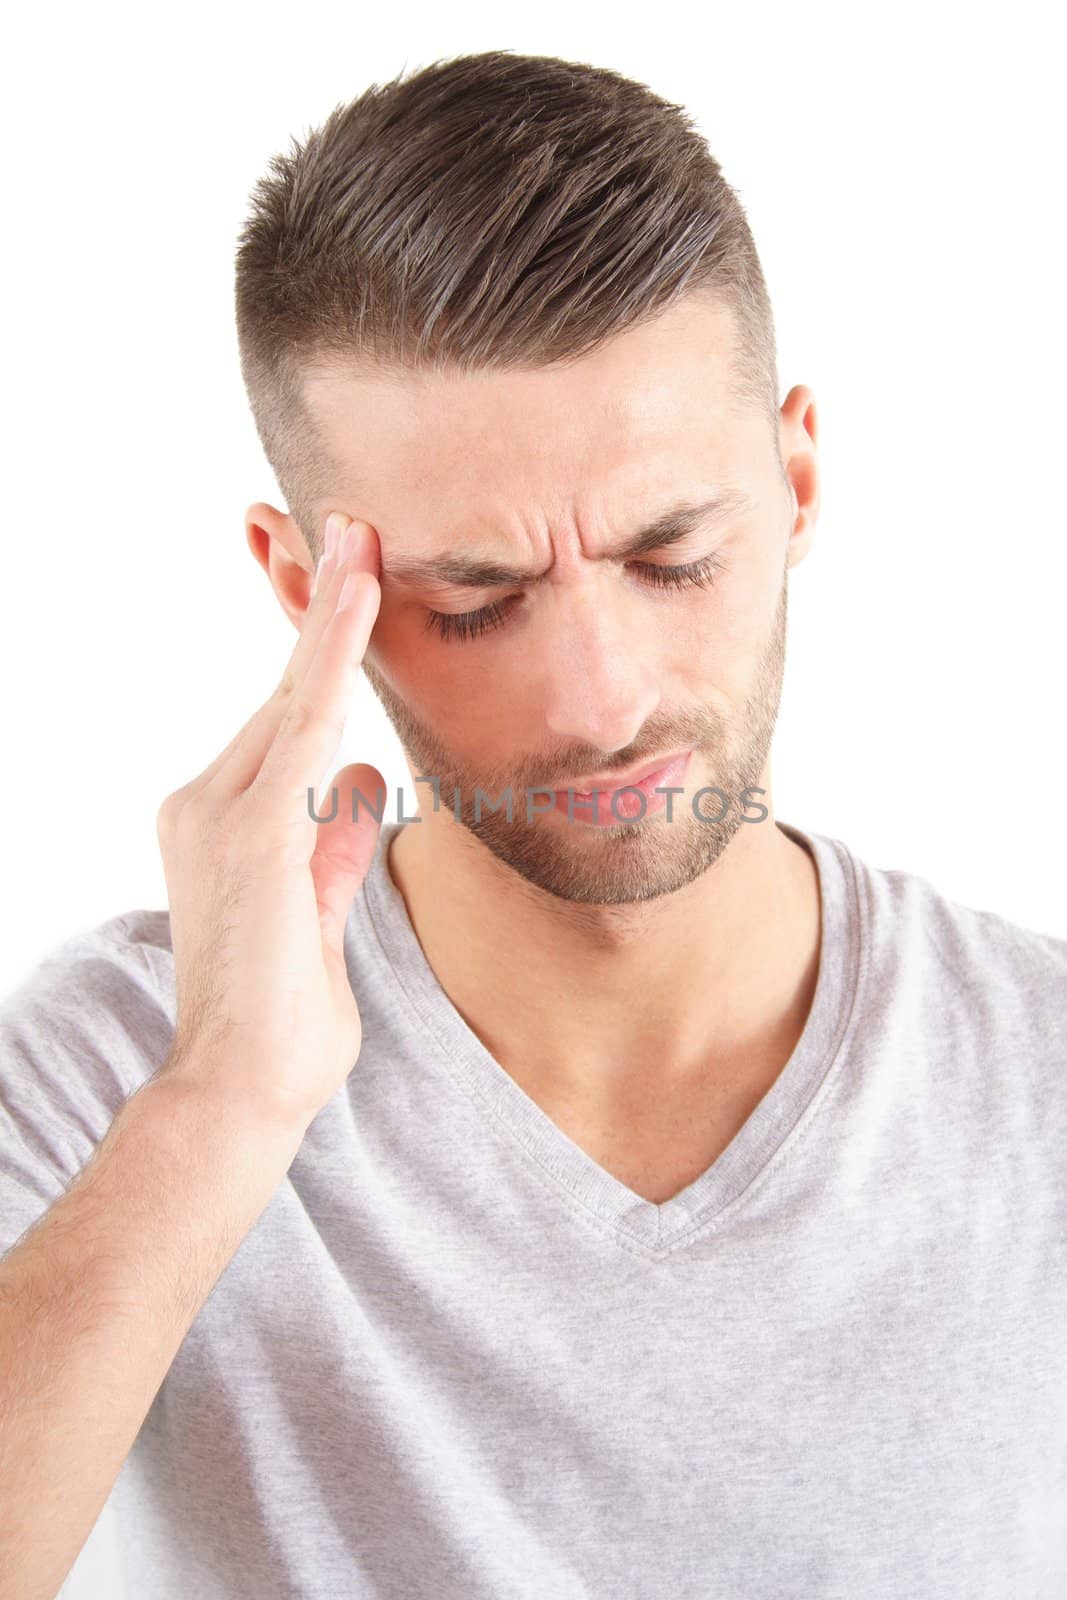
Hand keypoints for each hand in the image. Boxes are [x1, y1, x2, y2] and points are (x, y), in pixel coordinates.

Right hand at [154, 512, 383, 1128]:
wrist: (243, 1088)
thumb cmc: (286, 1012)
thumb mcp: (322, 906)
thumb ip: (334, 837)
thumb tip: (362, 772)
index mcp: (225, 821)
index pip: (283, 717)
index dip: (315, 646)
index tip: (347, 574)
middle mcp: (208, 802)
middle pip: (284, 692)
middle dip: (323, 608)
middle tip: (357, 525)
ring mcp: (218, 813)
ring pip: (292, 697)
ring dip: (331, 612)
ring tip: (363, 534)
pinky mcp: (248, 832)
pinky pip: (302, 723)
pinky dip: (332, 653)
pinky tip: (362, 592)